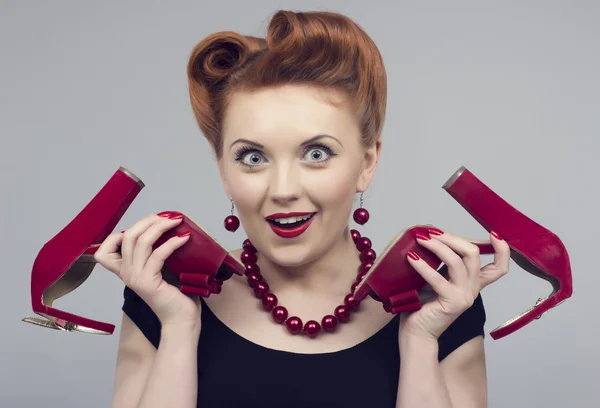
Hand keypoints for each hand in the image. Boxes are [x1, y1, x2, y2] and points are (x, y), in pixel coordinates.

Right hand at [94, 212, 201, 331]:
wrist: (181, 320)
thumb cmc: (176, 295)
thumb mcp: (161, 269)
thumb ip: (155, 254)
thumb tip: (165, 227)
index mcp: (126, 271)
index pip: (104, 250)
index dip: (118, 233)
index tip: (145, 224)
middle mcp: (127, 274)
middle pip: (128, 236)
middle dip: (148, 221)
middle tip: (168, 217)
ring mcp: (136, 278)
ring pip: (141, 242)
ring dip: (160, 227)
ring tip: (177, 222)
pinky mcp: (148, 282)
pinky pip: (158, 254)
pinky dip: (173, 242)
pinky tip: (185, 238)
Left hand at [399, 227, 509, 340]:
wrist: (417, 333)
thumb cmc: (423, 305)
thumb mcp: (438, 278)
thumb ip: (443, 262)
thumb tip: (434, 235)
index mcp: (473, 283)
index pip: (499, 267)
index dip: (502, 249)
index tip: (494, 233)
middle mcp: (472, 289)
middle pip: (473, 254)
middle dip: (452, 238)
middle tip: (431, 232)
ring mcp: (464, 296)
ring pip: (458, 261)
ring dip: (437, 246)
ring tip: (420, 240)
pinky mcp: (451, 303)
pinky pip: (438, 278)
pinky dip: (423, 265)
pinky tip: (411, 257)